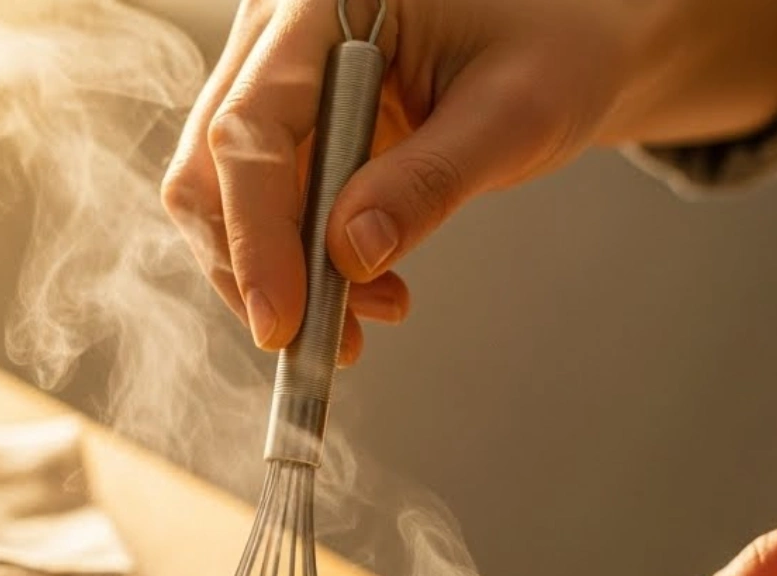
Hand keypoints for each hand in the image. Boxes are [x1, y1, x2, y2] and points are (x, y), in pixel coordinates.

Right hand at [161, 0, 776, 362]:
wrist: (564, 40)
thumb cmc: (552, 50)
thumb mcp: (513, 116)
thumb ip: (429, 182)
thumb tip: (348, 256)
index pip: (251, 129)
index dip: (256, 238)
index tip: (281, 323)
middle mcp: (278, 32)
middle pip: (211, 167)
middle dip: (255, 269)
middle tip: (324, 341)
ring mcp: (275, 78)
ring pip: (225, 197)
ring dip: (282, 275)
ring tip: (370, 314)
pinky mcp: (290, 125)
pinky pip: (263, 207)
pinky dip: (300, 264)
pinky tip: (364, 287)